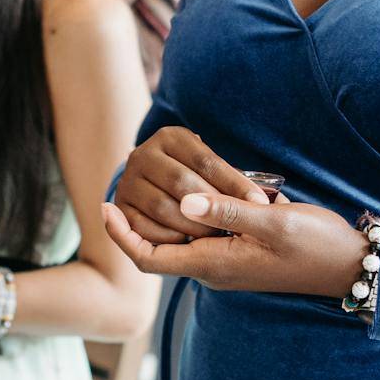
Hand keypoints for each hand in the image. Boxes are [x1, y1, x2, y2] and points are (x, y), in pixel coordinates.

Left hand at [102, 190, 367, 297]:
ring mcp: (225, 261)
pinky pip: (201, 234)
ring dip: (162, 212)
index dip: (121, 235)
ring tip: (151, 175)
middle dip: (136, 218)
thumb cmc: (316, 245)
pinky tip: (193, 185)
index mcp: (214, 264)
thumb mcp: (273, 222)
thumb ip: (228, 211)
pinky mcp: (239, 251)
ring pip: (179, 238)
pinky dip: (189, 211)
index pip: (149, 258)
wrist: (350, 265)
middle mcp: (213, 266)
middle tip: (124, 178)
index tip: (104, 206)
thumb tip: (184, 201)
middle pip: (157, 247)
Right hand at [113, 126, 264, 245]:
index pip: (206, 162)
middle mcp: (143, 154)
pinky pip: (144, 228)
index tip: (258, 203)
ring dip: (193, 226)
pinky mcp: (119, 205)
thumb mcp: (210, 167)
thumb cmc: (196, 177)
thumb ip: (230, 179)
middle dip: (212, 208)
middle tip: (235, 227)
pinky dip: (170, 238)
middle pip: (182, 183)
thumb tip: (260, 201)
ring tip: (216, 236)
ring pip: (164, 207)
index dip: (234, 184)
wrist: (156, 183)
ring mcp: (128, 180)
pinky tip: (189, 242)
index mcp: (170, 137)